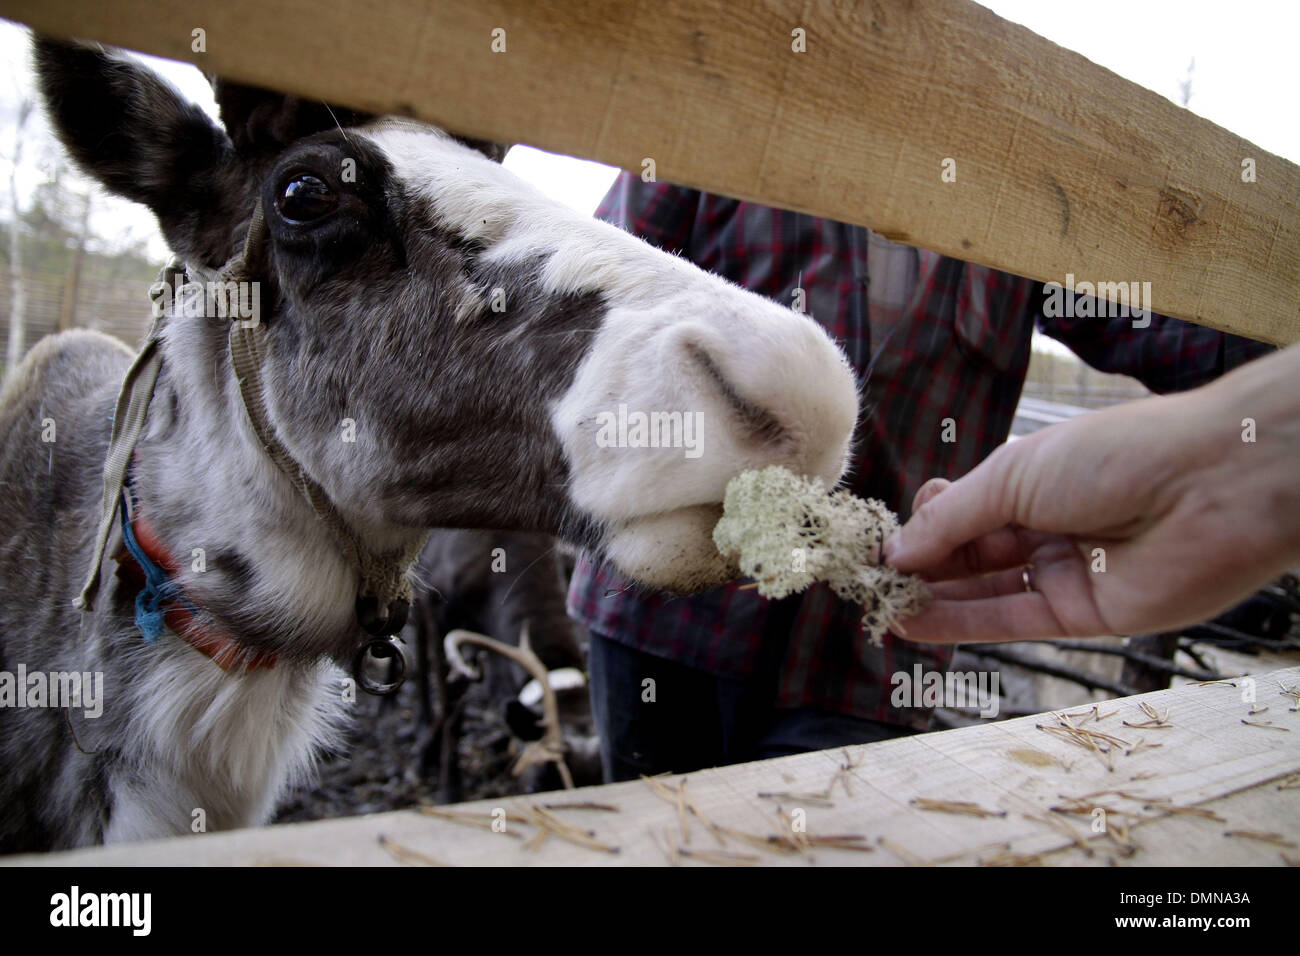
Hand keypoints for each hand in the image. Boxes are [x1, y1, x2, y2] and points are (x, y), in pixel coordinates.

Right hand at [883, 345, 1299, 642]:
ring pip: (985, 592)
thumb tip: (895, 550)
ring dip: (933, 600)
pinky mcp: (1082, 615)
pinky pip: (1013, 621)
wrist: (1208, 486)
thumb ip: (950, 520)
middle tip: (871, 582)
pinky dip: (963, 624)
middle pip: (970, 555)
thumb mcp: (1012, 476)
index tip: (880, 544)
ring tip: (883, 606)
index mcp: (1032, 481)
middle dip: (921, 566)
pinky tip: (917, 622)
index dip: (922, 529)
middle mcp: (1046, 527)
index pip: (962, 512)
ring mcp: (1063, 572)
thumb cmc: (1113, 456)